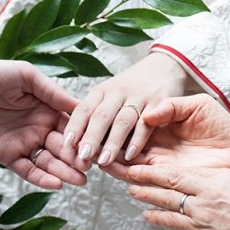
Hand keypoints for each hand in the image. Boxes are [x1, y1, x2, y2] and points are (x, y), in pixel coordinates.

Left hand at [0, 59, 86, 189]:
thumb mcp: (24, 76)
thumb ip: (51, 91)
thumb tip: (79, 105)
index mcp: (48, 109)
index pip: (74, 124)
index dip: (87, 134)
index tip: (103, 143)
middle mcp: (40, 127)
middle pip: (66, 146)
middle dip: (80, 157)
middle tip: (94, 166)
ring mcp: (24, 143)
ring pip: (49, 161)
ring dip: (65, 171)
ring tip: (80, 180)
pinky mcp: (7, 155)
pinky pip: (27, 170)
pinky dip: (41, 178)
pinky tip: (56, 184)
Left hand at [63, 53, 189, 167]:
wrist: (163, 68)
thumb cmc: (131, 88)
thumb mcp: (109, 94)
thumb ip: (95, 114)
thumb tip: (75, 144)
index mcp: (102, 91)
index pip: (84, 108)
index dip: (75, 126)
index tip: (67, 144)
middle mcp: (118, 92)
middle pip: (102, 115)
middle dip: (91, 137)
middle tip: (83, 156)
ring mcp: (139, 97)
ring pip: (123, 121)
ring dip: (112, 143)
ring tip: (104, 161)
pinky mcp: (158, 104)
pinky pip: (146, 124)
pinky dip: (138, 140)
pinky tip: (130, 155)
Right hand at [100, 94, 229, 191]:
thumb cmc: (223, 126)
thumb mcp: (198, 106)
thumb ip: (173, 106)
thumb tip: (148, 113)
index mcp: (161, 123)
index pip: (130, 122)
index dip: (112, 122)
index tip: (94, 118)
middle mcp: (156, 143)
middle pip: (121, 143)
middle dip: (102, 141)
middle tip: (84, 139)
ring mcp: (159, 161)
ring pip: (126, 160)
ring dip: (108, 157)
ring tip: (90, 154)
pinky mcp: (166, 176)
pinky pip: (140, 175)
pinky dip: (124, 172)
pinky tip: (110, 166)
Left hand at [126, 165, 229, 229]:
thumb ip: (220, 184)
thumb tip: (204, 185)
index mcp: (218, 177)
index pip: (181, 169)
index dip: (159, 166)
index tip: (145, 162)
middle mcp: (207, 190)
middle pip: (168, 179)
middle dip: (144, 174)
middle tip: (128, 170)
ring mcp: (202, 211)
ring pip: (166, 198)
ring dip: (146, 194)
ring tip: (132, 189)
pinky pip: (173, 222)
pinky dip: (158, 217)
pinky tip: (148, 215)